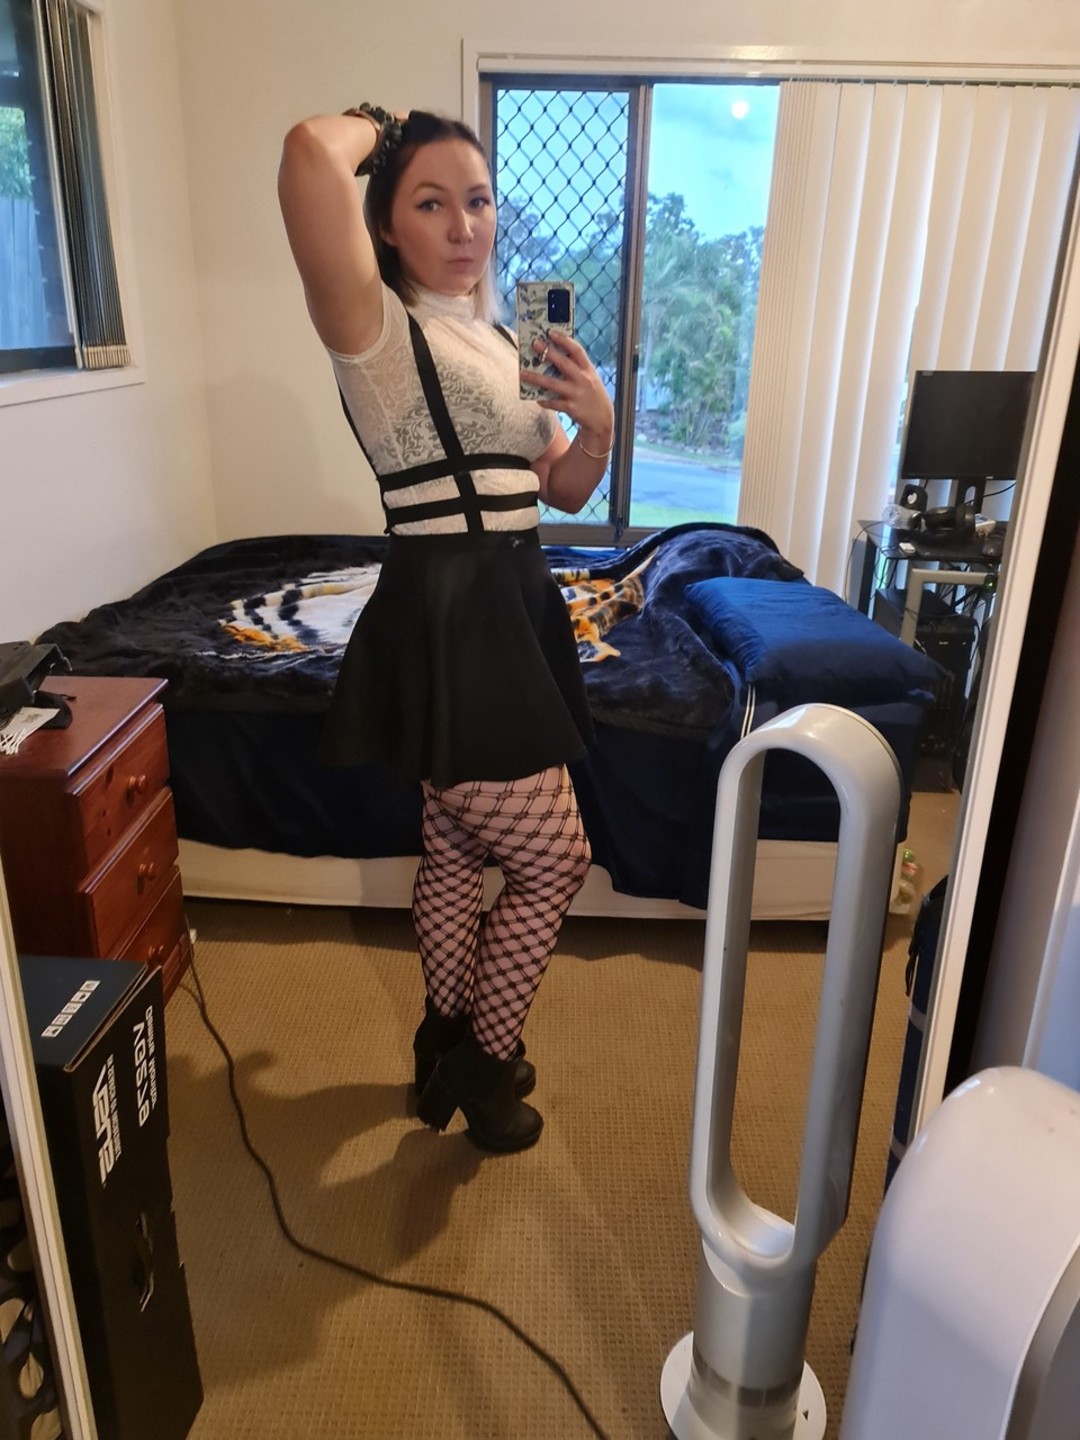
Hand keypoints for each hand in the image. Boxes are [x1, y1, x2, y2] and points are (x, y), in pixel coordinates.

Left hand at [523, 330, 613, 451]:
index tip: (551, 332)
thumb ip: (576, 367)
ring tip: (522, 373)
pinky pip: (553, 403)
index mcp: (588, 369)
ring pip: (553, 384)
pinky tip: (536, 398)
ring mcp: (576, 394)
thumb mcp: (590, 377)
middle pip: (564, 363)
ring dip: (536, 378)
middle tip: (534, 344)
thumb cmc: (592, 394)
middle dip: (548, 353)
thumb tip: (553, 355)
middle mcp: (583, 380)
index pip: (577, 351)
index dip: (564, 340)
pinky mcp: (571, 408)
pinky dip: (544, 400)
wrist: (602, 419)